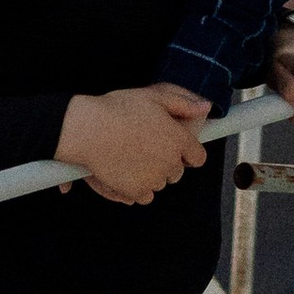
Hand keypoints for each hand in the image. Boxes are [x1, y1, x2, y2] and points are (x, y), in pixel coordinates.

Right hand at [55, 84, 209, 206]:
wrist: (88, 130)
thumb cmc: (118, 110)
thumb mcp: (153, 97)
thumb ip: (183, 104)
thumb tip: (206, 108)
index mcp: (179, 139)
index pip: (198, 157)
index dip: (187, 152)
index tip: (176, 148)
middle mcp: (170, 162)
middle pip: (177, 171)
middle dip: (165, 162)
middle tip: (145, 146)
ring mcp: (154, 179)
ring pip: (160, 183)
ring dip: (150, 175)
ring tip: (131, 156)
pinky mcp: (136, 191)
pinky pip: (144, 195)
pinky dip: (136, 187)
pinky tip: (124, 170)